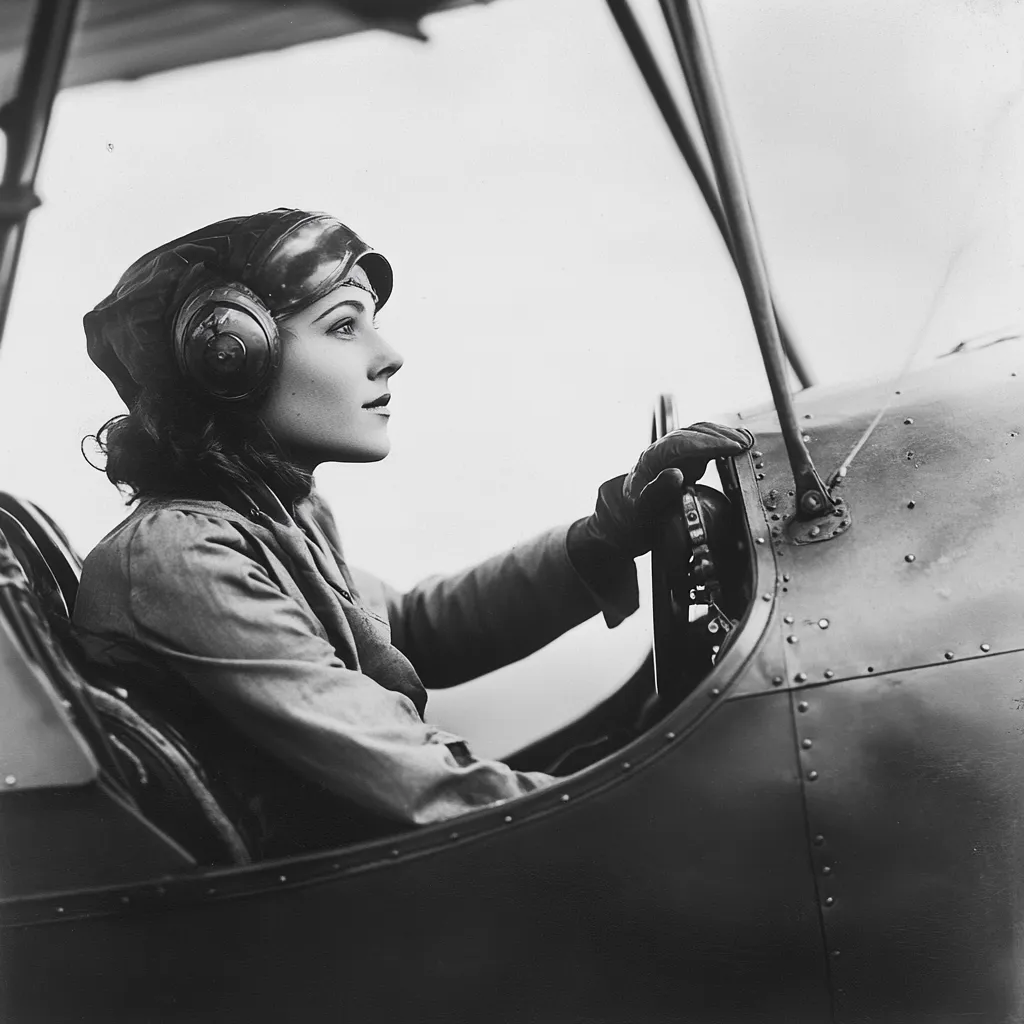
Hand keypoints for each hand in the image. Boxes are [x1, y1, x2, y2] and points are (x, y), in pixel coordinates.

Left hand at [573, 422, 754, 559]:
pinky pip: (704, 444)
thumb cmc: (636, 518)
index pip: (681, 444)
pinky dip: (721, 442)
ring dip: (723, 436)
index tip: (730, 447)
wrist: (630, 521)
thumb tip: (676, 474)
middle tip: (743, 444)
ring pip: (699, 434)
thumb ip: (657, 493)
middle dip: (720, 436)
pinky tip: (736, 446)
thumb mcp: (644, 511)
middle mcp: (662, 452)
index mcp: (650, 461)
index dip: (708, 443)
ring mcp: (674, 453)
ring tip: (745, 442)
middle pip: (692, 433)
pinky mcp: (685, 459)